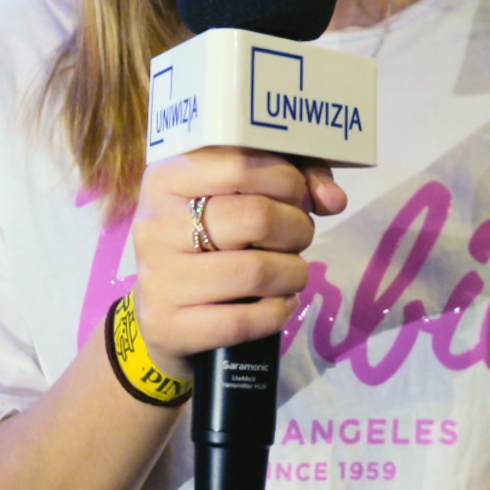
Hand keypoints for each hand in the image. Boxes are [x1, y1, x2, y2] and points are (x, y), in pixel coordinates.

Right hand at [129, 148, 345, 377]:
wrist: (159, 312)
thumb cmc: (207, 240)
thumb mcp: (235, 197)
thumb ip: (289, 181)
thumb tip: (334, 198)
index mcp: (166, 179)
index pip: (240, 164)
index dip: (286, 179)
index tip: (297, 195)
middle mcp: (155, 224)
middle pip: (256, 217)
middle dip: (297, 228)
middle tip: (298, 236)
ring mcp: (158, 277)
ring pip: (255, 271)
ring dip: (293, 273)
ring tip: (292, 272)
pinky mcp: (167, 325)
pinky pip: (243, 321)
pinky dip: (277, 312)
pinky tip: (280, 303)